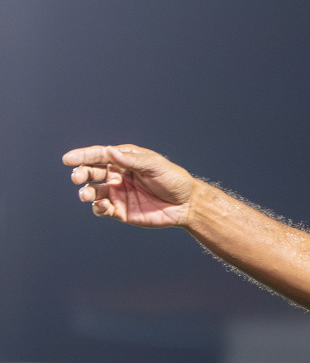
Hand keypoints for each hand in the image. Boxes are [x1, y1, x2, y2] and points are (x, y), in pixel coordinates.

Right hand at [64, 144, 201, 227]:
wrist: (187, 204)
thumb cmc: (174, 180)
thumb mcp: (156, 166)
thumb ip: (133, 160)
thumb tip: (111, 152)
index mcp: (124, 160)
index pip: (99, 155)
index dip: (82, 156)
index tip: (68, 159)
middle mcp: (117, 175)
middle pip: (91, 172)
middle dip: (81, 173)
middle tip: (77, 177)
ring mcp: (117, 193)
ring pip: (93, 191)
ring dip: (86, 192)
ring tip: (87, 194)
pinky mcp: (120, 210)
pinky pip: (102, 208)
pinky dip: (98, 207)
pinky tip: (103, 206)